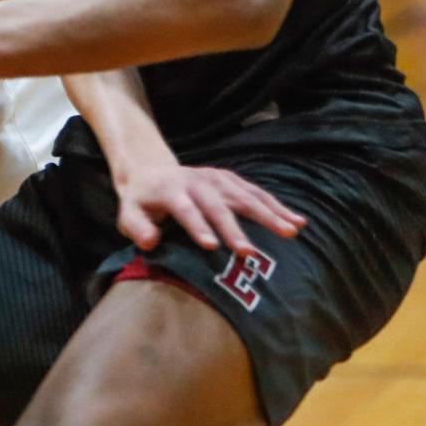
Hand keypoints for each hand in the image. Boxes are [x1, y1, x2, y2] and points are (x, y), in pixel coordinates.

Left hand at [115, 157, 305, 256]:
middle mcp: (196, 181)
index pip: (185, 209)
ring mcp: (216, 178)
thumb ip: (136, 228)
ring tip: (290, 233)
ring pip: (244, 196)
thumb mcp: (128, 213)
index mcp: (170, 190)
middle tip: (249, 253)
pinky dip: (277, 206)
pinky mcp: (230, 179)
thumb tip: (150, 242)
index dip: (197, 227)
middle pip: (218, 205)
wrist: (150, 172)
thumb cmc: (141, 202)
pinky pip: (256, 192)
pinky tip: (297, 220)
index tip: (211, 247)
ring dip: (268, 214)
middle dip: (234, 229)